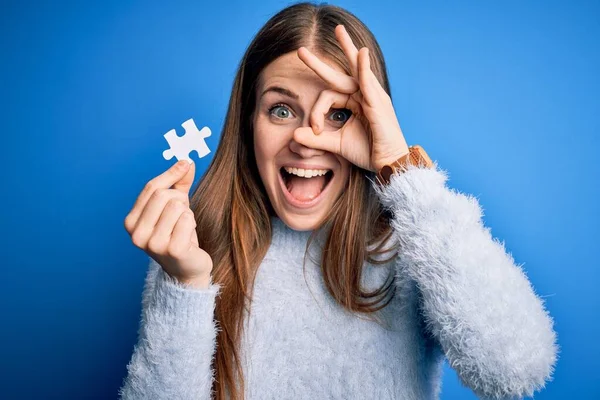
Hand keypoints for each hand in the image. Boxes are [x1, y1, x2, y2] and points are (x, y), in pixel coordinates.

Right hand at [124, 160, 212, 288]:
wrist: (187, 269)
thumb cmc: (179, 235)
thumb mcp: (176, 206)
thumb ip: (178, 184)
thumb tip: (185, 162)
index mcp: (131, 222)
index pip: (151, 188)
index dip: (170, 173)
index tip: (185, 163)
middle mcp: (137, 234)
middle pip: (163, 195)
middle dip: (180, 199)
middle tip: (184, 213)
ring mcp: (154, 244)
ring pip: (178, 206)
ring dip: (188, 214)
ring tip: (184, 229)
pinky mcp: (173, 250)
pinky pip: (188, 220)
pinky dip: (193, 224)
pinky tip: (189, 237)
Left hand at [295, 24, 409, 171]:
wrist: (388, 163)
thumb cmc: (368, 151)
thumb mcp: (336, 144)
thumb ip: (316, 139)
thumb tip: (294, 136)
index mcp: (356, 101)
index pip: (328, 96)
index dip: (317, 112)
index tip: (314, 130)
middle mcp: (364, 94)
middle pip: (341, 72)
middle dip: (323, 60)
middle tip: (304, 48)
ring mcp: (373, 96)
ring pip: (354, 70)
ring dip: (347, 48)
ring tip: (338, 31)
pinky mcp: (379, 103)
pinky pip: (369, 82)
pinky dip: (364, 68)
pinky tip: (360, 53)